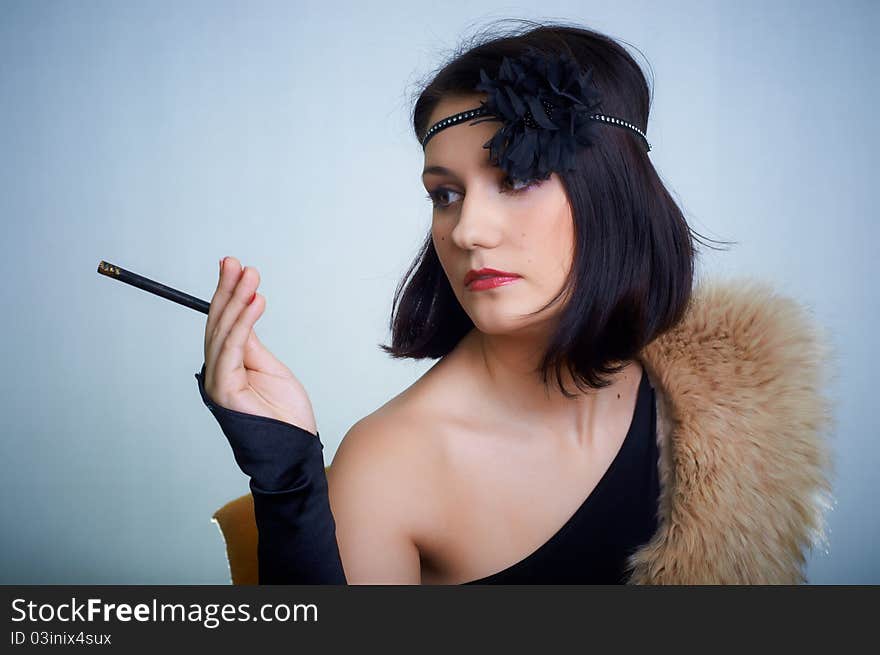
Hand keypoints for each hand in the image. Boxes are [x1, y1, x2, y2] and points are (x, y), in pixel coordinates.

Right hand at [202, 256, 317, 435]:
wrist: (293, 449)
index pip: (223, 323)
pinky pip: (233, 349)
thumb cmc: (284, 415)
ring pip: (224, 332)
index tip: (234, 267)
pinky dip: (244, 323)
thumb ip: (251, 343)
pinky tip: (255, 302)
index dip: (227, 293)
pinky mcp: (225, 391)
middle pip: (217, 323)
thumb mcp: (269, 368)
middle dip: (226, 289)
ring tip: (250, 276)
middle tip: (235, 262)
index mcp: (227, 365)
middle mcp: (217, 372)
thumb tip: (243, 312)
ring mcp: (218, 382)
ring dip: (237, 300)